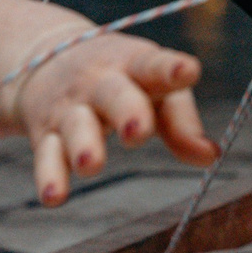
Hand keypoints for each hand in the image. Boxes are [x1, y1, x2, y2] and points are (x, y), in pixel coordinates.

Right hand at [8, 31, 219, 204]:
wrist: (41, 56)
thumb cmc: (118, 78)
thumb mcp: (151, 88)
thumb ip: (181, 122)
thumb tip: (210, 156)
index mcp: (134, 64)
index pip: (153, 65)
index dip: (171, 69)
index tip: (188, 72)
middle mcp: (99, 82)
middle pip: (113, 94)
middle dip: (126, 111)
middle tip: (138, 131)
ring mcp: (70, 107)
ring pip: (77, 125)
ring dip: (84, 145)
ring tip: (91, 164)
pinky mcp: (45, 132)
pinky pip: (47, 155)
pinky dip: (49, 176)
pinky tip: (53, 197)